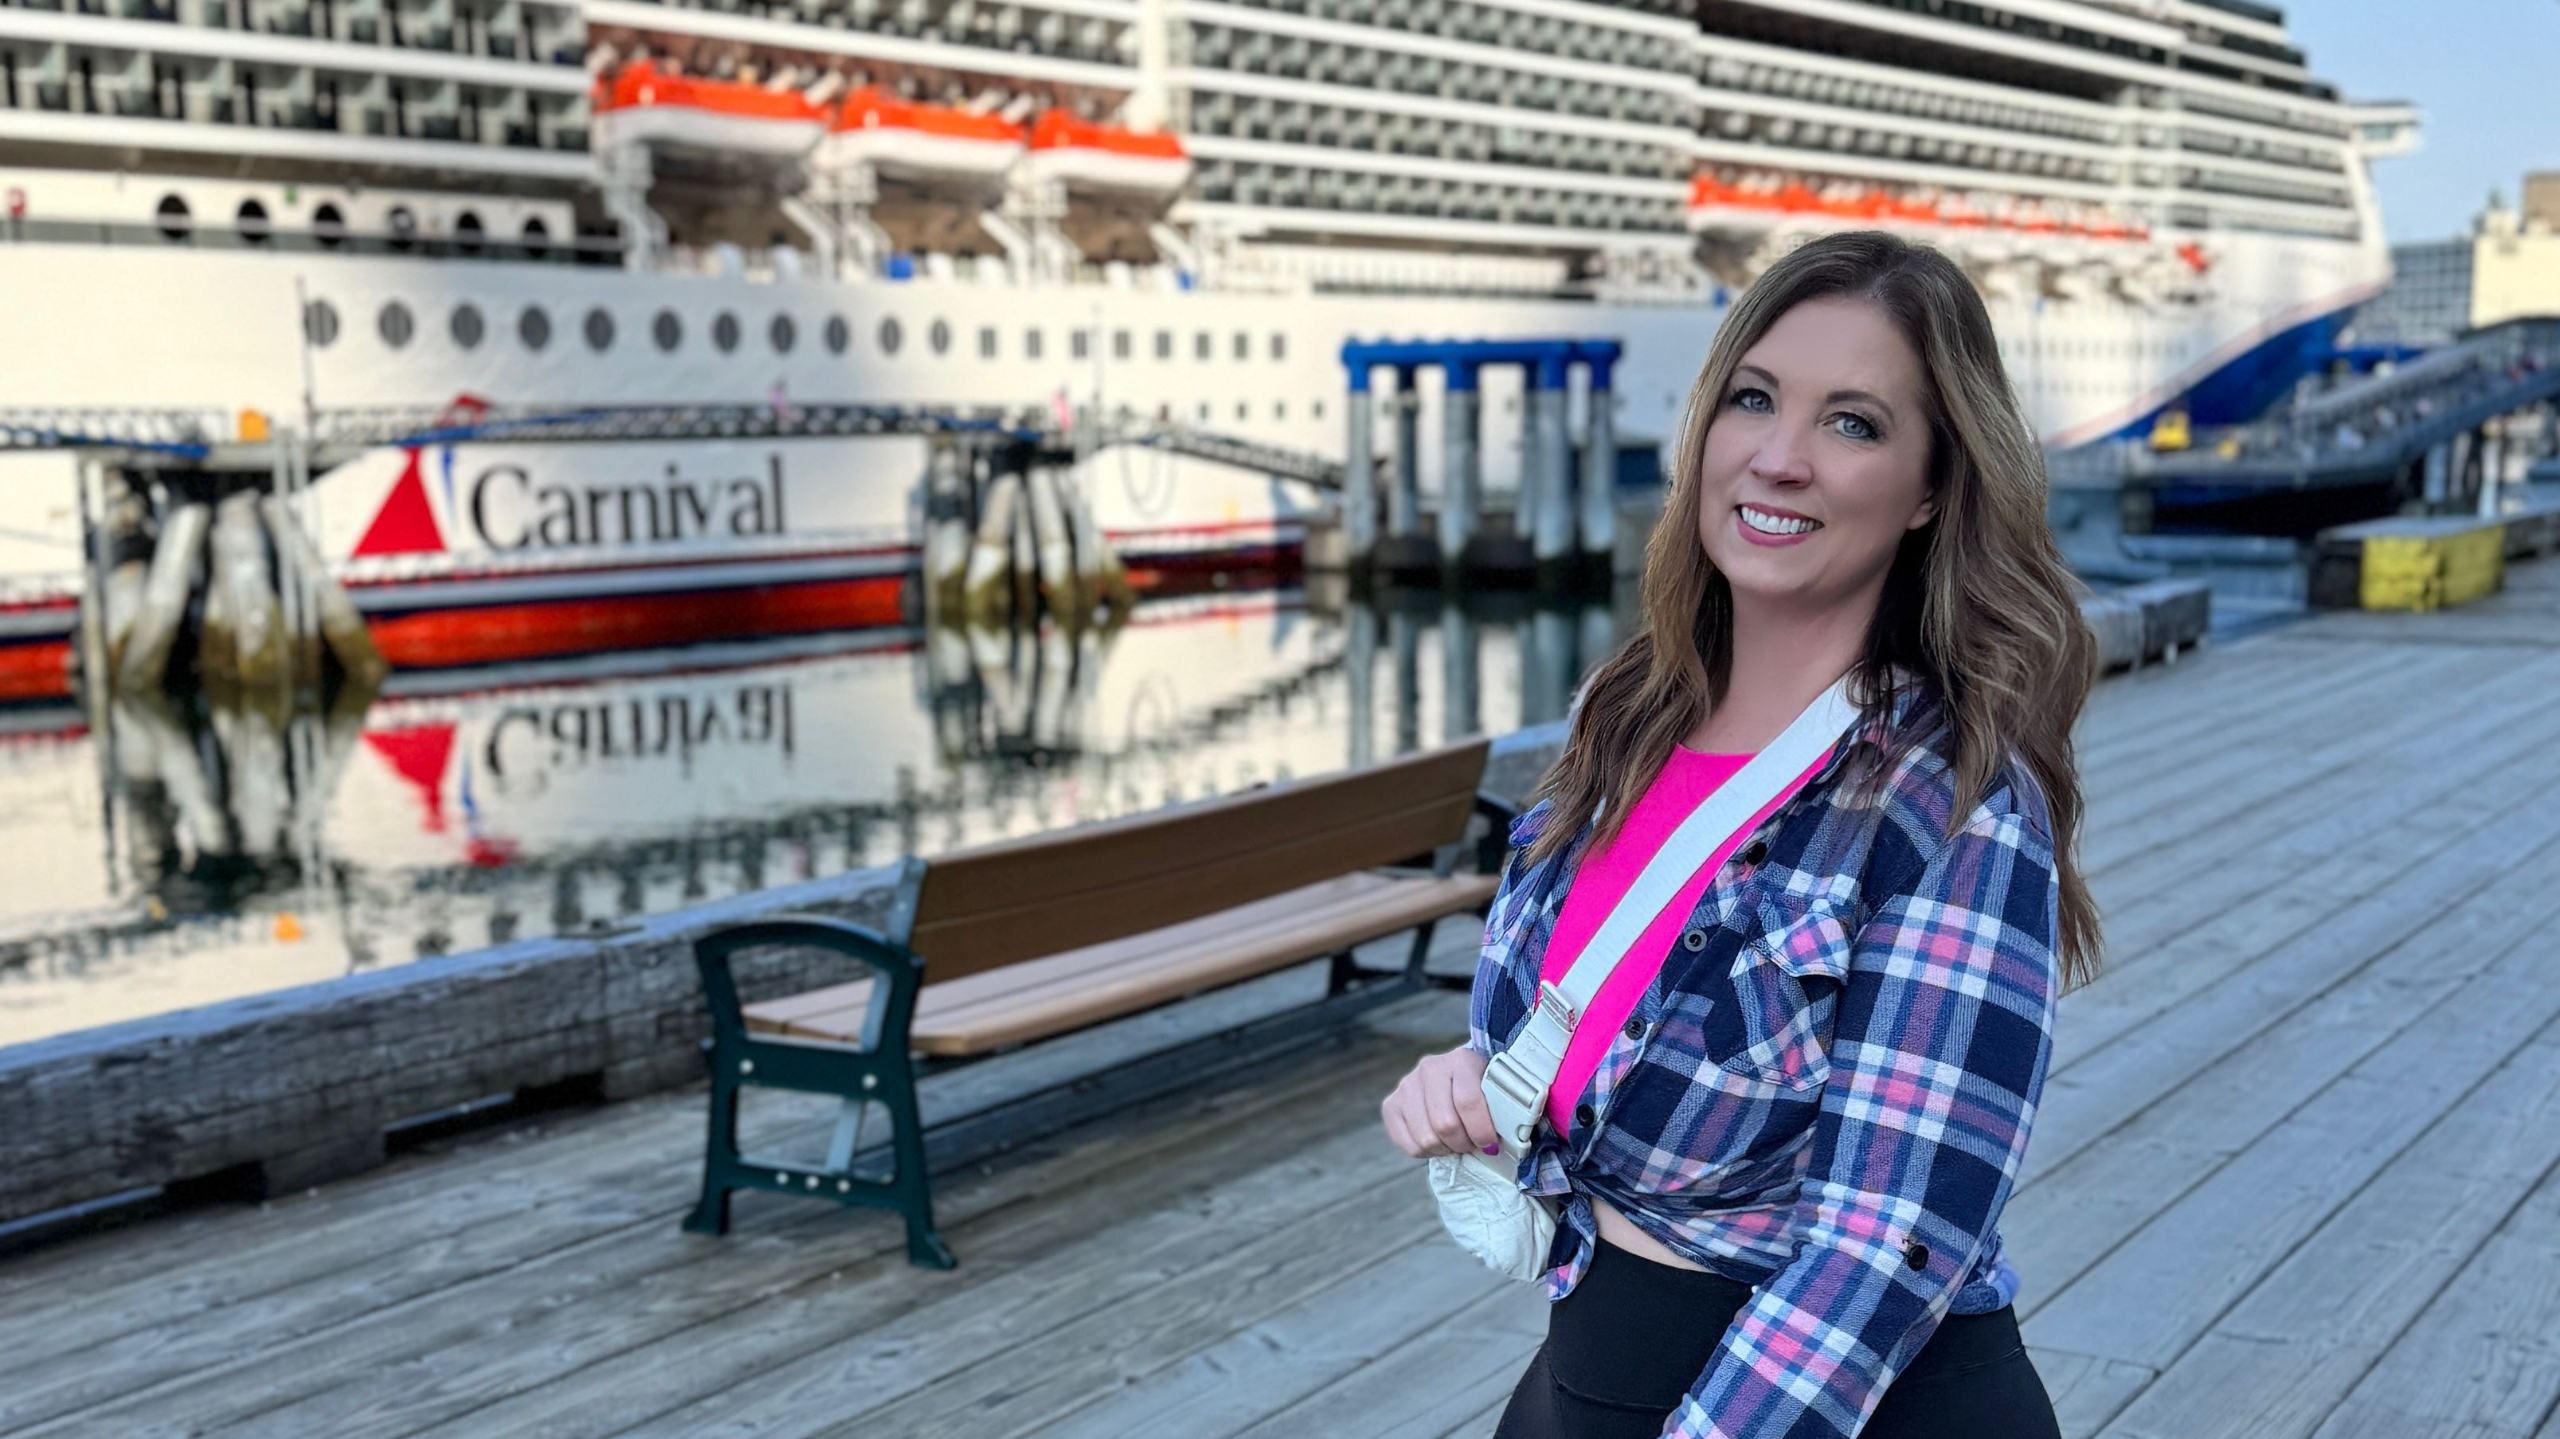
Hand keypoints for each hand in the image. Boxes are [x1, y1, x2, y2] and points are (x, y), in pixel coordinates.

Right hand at [1381, 1044, 1502, 1158]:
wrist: (1454, 1079)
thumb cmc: (1481, 1090)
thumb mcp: (1497, 1091)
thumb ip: (1507, 1109)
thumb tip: (1517, 1135)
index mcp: (1461, 1060)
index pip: (1468, 1102)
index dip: (1481, 1131)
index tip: (1491, 1145)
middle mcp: (1430, 1067)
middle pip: (1445, 1123)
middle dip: (1464, 1144)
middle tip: (1473, 1145)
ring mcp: (1407, 1085)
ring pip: (1426, 1138)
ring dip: (1446, 1150)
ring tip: (1456, 1143)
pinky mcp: (1391, 1105)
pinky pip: (1409, 1145)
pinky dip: (1427, 1153)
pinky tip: (1438, 1143)